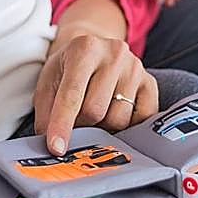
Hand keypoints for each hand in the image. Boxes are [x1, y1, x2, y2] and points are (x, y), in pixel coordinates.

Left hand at [33, 34, 158, 154]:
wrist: (94, 51)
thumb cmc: (68, 69)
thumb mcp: (48, 83)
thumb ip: (47, 114)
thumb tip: (53, 147)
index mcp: (84, 49)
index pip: (72, 95)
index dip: (62, 125)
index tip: (57, 148)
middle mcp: (114, 54)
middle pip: (95, 111)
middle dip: (82, 125)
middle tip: (76, 119)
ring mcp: (135, 68)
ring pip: (118, 119)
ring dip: (103, 127)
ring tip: (97, 113)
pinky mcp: (150, 83)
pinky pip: (140, 121)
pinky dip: (126, 127)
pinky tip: (115, 114)